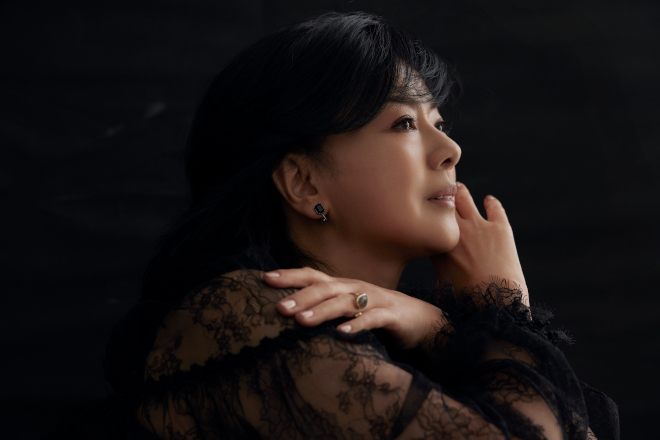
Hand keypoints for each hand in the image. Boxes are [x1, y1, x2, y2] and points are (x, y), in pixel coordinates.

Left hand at [262, 267, 447, 349]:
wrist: (421, 320)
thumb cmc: (378, 314)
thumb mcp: (350, 308)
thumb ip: (326, 307)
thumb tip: (290, 313)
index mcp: (343, 286)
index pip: (312, 276)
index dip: (290, 275)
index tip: (264, 278)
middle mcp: (356, 288)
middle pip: (325, 288)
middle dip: (301, 296)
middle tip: (278, 307)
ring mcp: (374, 300)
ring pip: (344, 302)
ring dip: (322, 311)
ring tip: (301, 322)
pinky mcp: (390, 315)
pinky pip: (372, 319)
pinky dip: (357, 325)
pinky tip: (341, 333)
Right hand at [430, 182, 528, 306]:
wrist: (497, 302)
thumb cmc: (469, 301)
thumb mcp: (444, 289)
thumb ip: (439, 277)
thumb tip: (439, 282)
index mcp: (437, 246)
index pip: (428, 220)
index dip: (427, 214)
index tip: (426, 211)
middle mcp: (455, 231)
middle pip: (441, 201)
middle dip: (439, 196)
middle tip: (439, 193)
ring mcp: (477, 226)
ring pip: (463, 195)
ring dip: (460, 191)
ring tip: (458, 189)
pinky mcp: (500, 228)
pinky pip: (494, 207)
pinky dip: (491, 202)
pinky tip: (489, 201)